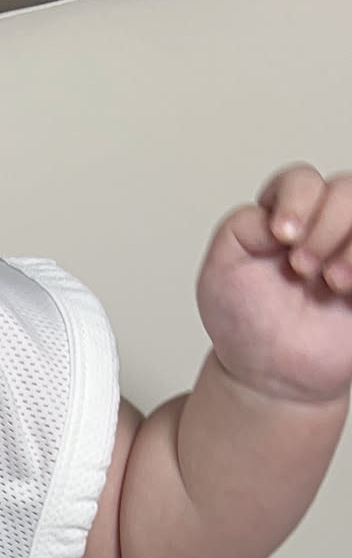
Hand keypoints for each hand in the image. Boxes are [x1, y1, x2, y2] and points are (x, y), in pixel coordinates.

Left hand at [197, 166, 351, 407]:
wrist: (273, 376)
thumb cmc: (245, 323)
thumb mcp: (219, 271)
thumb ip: (240, 227)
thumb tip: (274, 213)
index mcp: (283, 216)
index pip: (300, 180)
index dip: (296, 199)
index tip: (282, 235)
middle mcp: (323, 226)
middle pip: (345, 189)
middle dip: (325, 226)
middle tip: (302, 269)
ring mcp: (351, 248)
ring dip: (351, 245)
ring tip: (331, 283)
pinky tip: (349, 290)